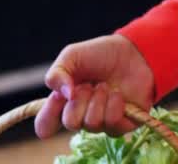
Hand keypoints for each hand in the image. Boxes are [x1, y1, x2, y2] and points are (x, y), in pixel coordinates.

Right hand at [34, 35, 156, 138]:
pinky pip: (112, 124)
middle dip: (80, 100)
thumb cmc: (100, 54)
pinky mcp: (122, 124)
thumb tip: (64, 95)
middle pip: (70, 123)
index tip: (58, 96)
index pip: (45, 125)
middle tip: (89, 84)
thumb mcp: (72, 56)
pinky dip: (114, 104)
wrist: (133, 51)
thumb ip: (57, 74)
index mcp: (64, 103)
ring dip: (98, 99)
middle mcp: (81, 116)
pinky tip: (118, 94)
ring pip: (92, 124)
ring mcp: (101, 121)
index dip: (48, 115)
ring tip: (105, 85)